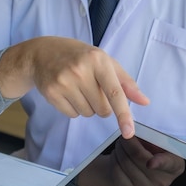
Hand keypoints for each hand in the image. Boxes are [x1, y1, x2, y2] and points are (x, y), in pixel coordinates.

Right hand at [0, 37, 149, 137]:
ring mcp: (64, 83)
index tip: (129, 132)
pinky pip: (72, 115)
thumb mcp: (104, 61)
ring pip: (88, 113)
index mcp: (98, 60)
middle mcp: (80, 71)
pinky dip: (73, 108)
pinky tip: (67, 93)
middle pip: (102, 109)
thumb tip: (144, 102)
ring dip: (87, 106)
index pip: (115, 93)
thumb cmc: (78, 56)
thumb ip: (125, 82)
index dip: (124, 114)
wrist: (41, 54)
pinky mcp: (52, 93)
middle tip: (91, 88)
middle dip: (101, 105)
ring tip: (77, 89)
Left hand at [76, 137, 185, 185]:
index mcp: (176, 165)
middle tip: (124, 134)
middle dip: (128, 141)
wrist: (133, 170)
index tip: (150, 163)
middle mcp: (164, 181)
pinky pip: (117, 171)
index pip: (169, 163)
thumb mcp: (157, 143)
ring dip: (119, 149)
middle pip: (139, 157)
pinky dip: (114, 160)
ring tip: (121, 144)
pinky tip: (117, 156)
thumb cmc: (149, 152)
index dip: (159, 162)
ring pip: (125, 162)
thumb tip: (134, 132)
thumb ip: (152, 138)